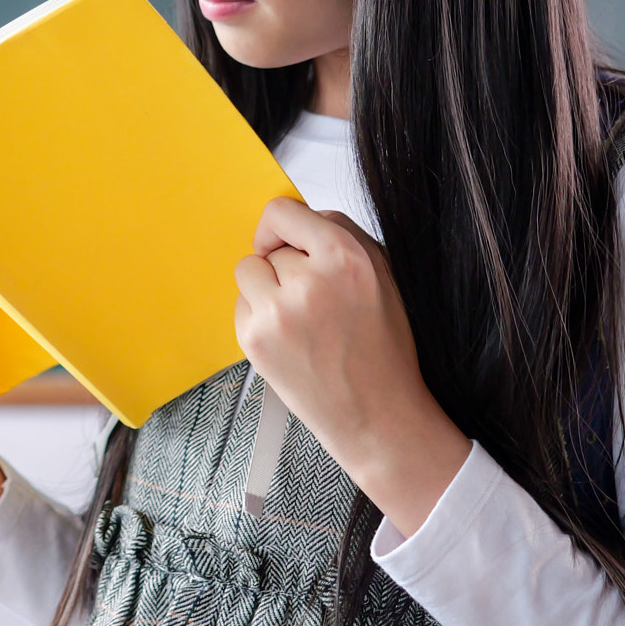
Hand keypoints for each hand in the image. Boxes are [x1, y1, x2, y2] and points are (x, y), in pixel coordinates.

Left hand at [232, 198, 471, 537]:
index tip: (282, 241)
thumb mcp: (382, 275)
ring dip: (266, 289)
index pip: (282, 212)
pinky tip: (290, 341)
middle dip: (286, 267)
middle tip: (315, 302)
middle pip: (268, 248)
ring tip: (299, 319)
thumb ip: (340, 235)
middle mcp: (309, 281)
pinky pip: (241, 306)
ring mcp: (277, 312)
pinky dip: (259, 318)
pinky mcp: (255, 340)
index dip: (279, 227)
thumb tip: (296, 216)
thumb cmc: (383, 345)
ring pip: (248, 273)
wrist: (376, 413)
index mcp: (345, 258)